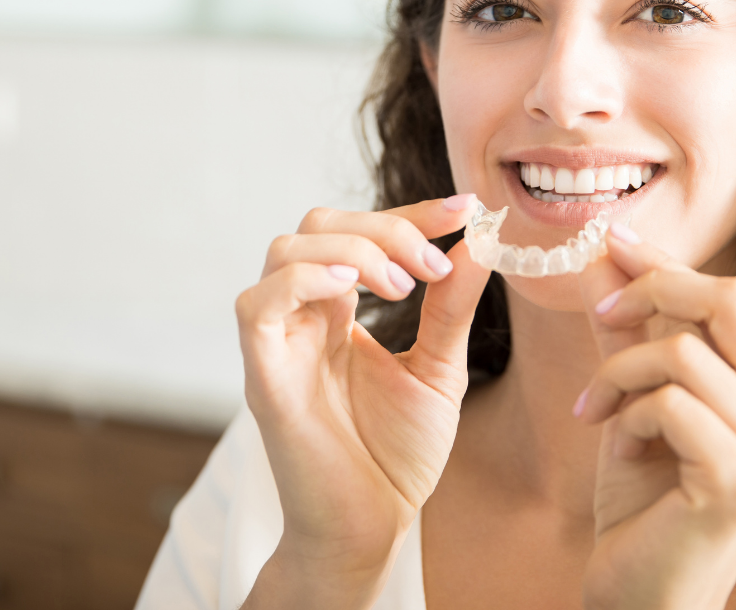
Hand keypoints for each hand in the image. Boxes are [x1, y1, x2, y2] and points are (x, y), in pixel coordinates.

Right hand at [235, 195, 489, 609]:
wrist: (374, 526)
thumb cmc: (397, 453)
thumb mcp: (439, 367)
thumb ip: (450, 307)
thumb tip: (477, 243)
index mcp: (340, 310)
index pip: (361, 231)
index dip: (411, 212)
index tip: (464, 209)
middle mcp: (304, 315)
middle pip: (319, 224)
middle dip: (384, 227)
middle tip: (431, 264)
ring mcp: (280, 341)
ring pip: (286, 249)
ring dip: (353, 250)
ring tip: (402, 286)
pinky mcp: (263, 374)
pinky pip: (258, 303)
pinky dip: (305, 279)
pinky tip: (353, 292)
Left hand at [575, 226, 735, 609]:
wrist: (643, 591)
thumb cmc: (646, 494)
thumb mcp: (634, 394)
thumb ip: (626, 327)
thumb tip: (604, 253)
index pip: (732, 296)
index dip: (667, 263)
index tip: (612, 239)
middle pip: (730, 298)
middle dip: (653, 289)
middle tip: (601, 314)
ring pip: (684, 351)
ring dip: (619, 371)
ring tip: (597, 408)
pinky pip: (669, 402)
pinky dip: (626, 413)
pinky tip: (616, 446)